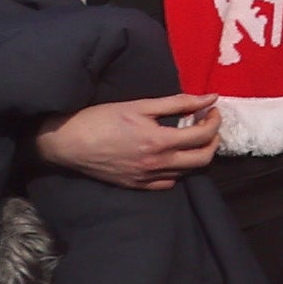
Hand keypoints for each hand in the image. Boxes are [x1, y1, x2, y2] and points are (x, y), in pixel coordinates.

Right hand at [34, 95, 215, 188]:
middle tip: (208, 125)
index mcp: (160, 142)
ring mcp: (146, 178)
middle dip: (213, 140)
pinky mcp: (135, 185)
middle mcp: (157, 164)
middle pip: (203, 159)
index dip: (214, 120)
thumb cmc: (101, 119)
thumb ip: (178, 102)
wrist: (67, 143)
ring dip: (196, 155)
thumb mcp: (140, 105)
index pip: (204, 136)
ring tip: (191, 138)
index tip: (211, 109)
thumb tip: (210, 97)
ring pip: (187, 173)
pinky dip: (178, 171)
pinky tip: (172, 157)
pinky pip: (167, 183)